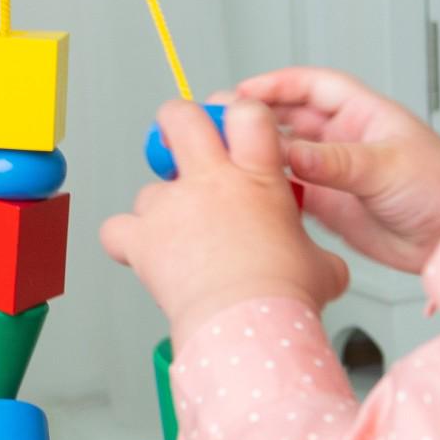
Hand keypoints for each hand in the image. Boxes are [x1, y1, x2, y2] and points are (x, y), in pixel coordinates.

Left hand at [100, 100, 349, 337]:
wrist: (249, 326)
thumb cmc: (285, 298)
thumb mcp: (320, 264)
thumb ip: (313, 250)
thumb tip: (322, 265)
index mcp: (258, 177)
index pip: (247, 113)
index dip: (240, 113)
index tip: (238, 127)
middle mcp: (210, 182)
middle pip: (181, 117)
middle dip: (180, 122)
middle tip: (185, 140)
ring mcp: (172, 207)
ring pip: (150, 189)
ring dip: (161, 209)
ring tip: (181, 241)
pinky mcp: (142, 240)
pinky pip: (117, 230)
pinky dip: (126, 241)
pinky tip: (143, 254)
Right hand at [235, 67, 439, 273]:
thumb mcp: (385, 167)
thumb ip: (335, 162)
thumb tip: (291, 153)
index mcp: (363, 114)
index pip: (312, 86)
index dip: (277, 84)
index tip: (243, 90)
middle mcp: (345, 139)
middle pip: (291, 119)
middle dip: (258, 118)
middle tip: (224, 123)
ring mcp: (336, 173)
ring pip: (288, 156)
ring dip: (261, 155)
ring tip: (228, 158)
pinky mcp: (332, 206)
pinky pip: (292, 193)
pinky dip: (271, 191)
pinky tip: (252, 193)